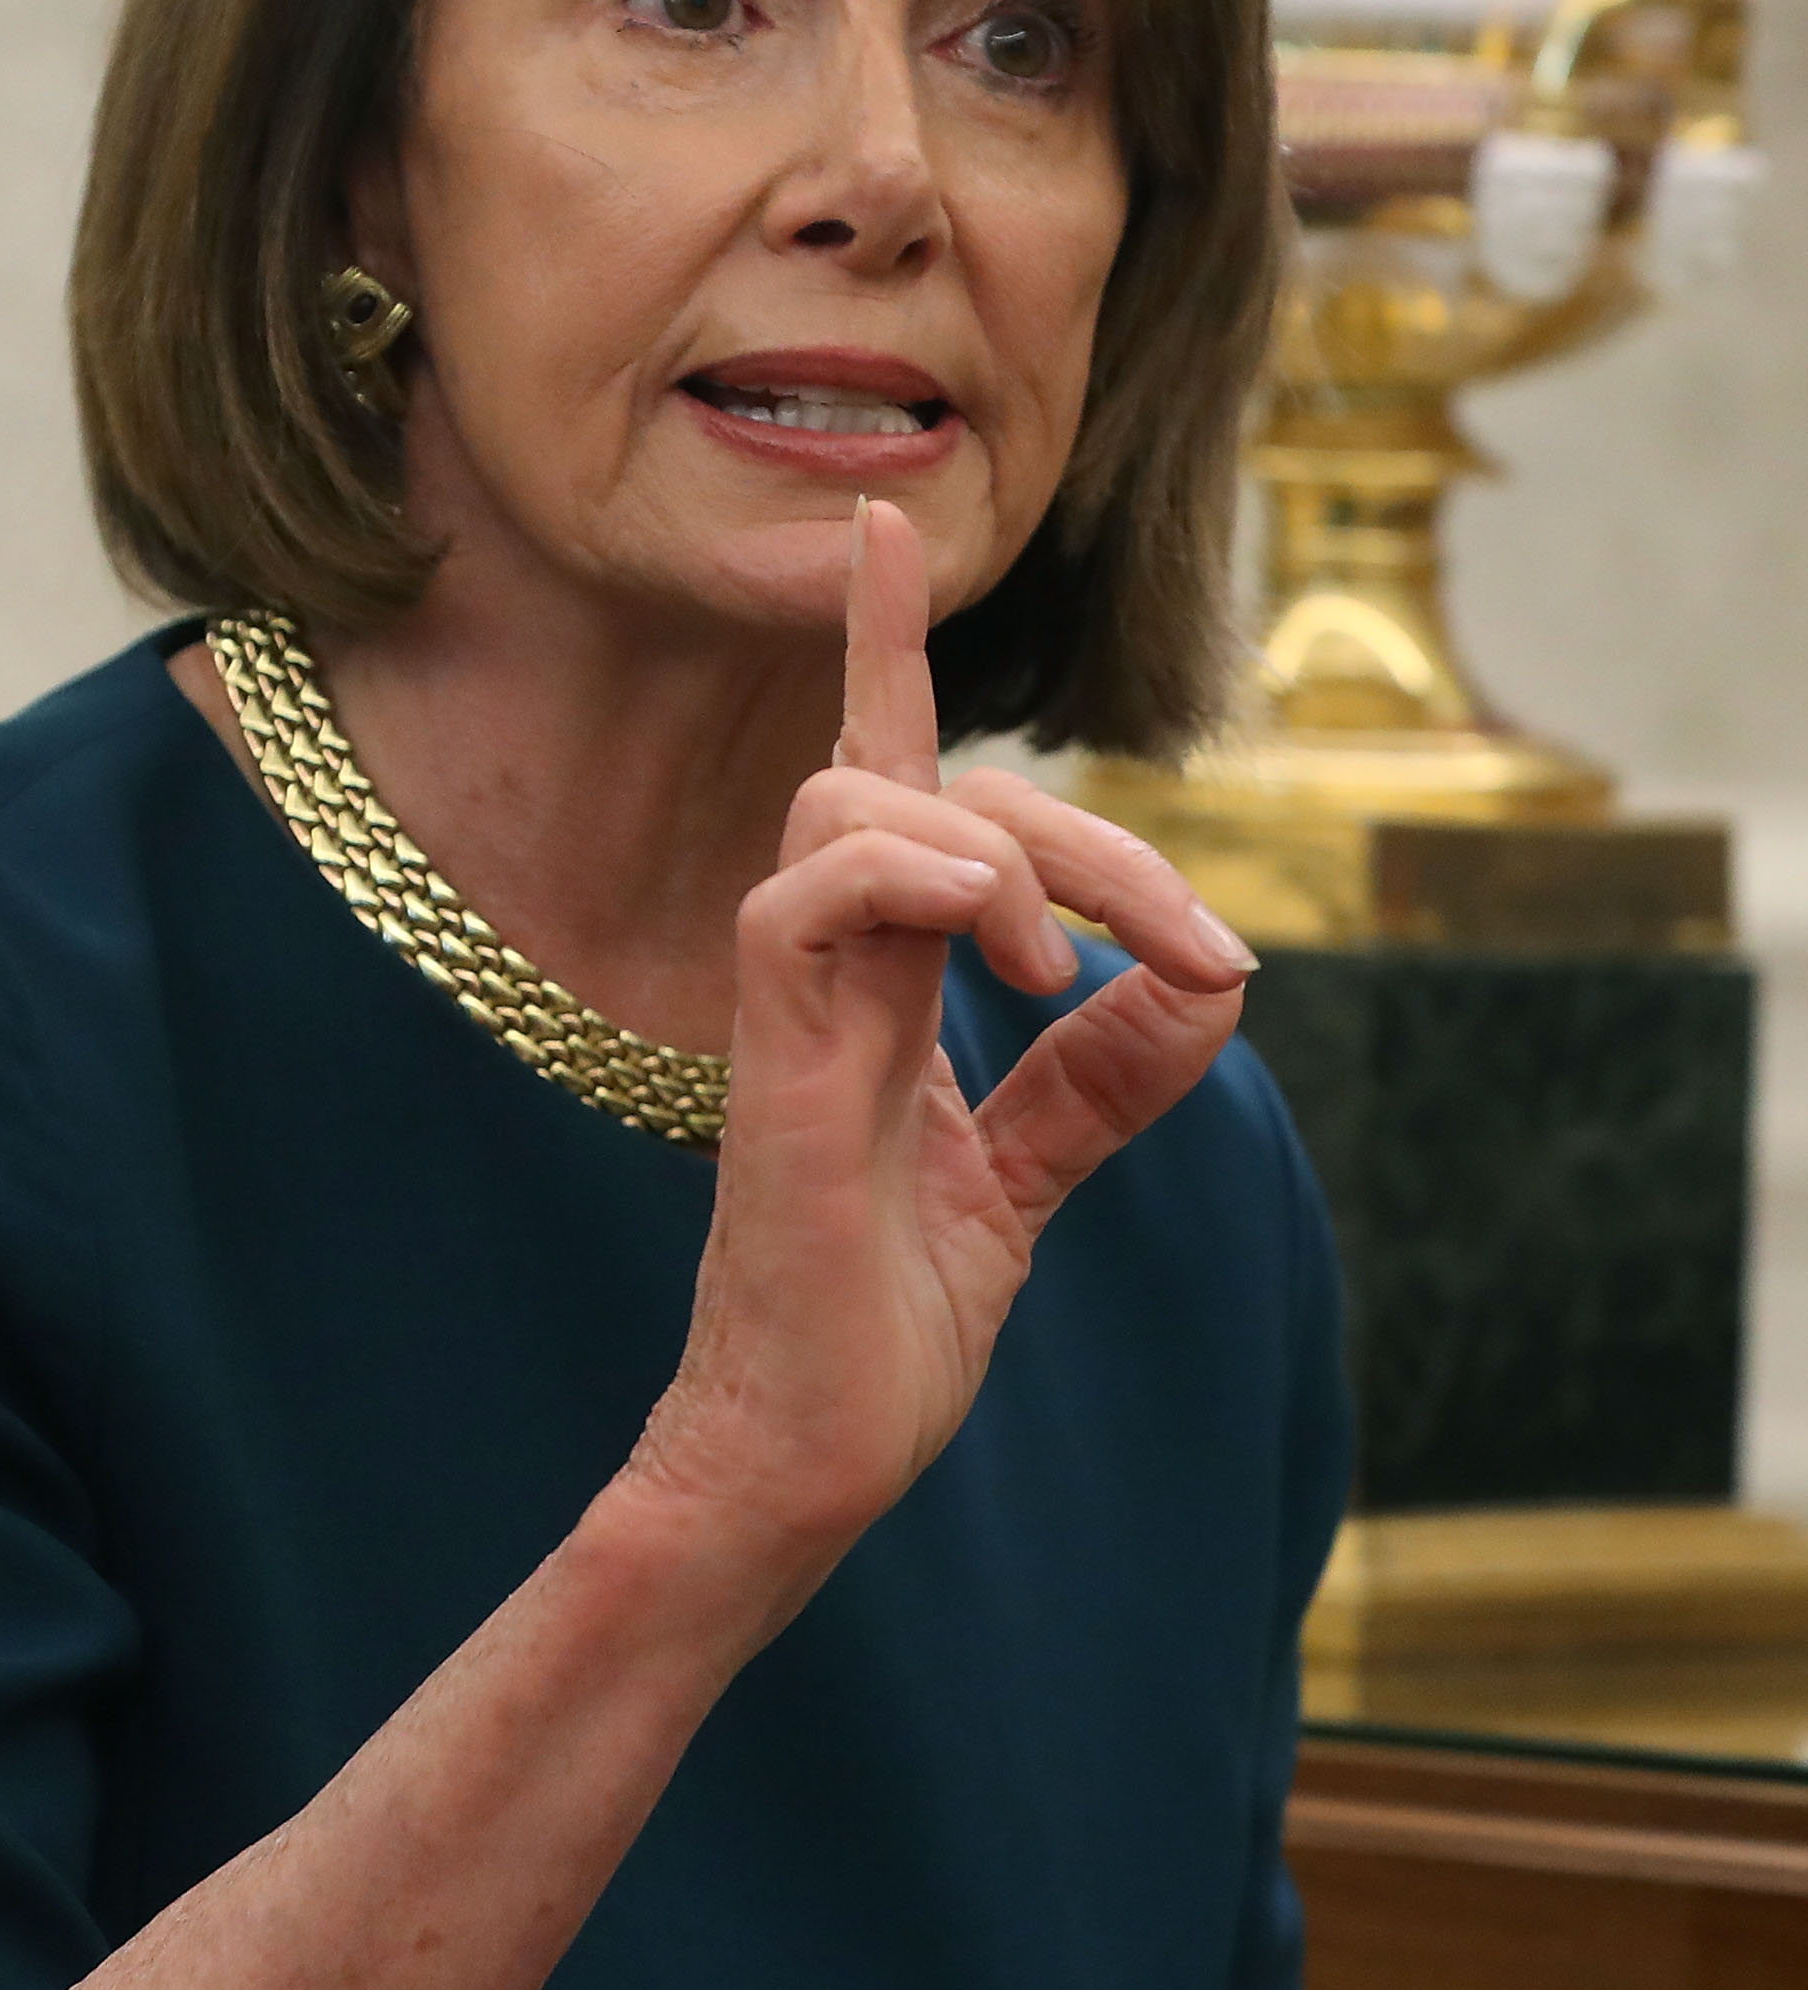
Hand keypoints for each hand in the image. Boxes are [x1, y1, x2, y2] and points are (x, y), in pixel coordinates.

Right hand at [629, 498, 1255, 1583]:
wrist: (807, 1462)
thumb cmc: (887, 1328)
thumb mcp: (1031, 1180)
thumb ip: (1109, 1075)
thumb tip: (1214, 974)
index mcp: (881, 979)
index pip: (882, 777)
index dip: (881, 647)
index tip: (879, 527)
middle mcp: (827, 969)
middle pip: (916, 774)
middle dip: (1078, 824)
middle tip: (1183, 949)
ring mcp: (792, 1010)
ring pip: (850, 801)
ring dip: (997, 849)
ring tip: (1057, 969)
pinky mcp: (775, 1068)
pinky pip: (802, 900)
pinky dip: (907, 877)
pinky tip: (993, 943)